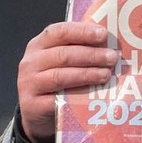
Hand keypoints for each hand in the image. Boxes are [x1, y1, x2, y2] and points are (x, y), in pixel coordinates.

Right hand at [16, 22, 116, 142]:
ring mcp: (29, 83)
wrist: (36, 111)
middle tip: (112, 58)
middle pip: (63, 54)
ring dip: (86, 74)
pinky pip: (58, 99)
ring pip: (60, 76)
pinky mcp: (32, 105)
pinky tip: (93, 95)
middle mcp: (31, 62)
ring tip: (106, 74)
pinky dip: (77, 96)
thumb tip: (111, 44)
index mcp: (39, 44)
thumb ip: (80, 49)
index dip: (82, 31)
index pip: (59, 32)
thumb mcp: (62, 61)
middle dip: (91, 55)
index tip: (103, 34)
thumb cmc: (55, 80)